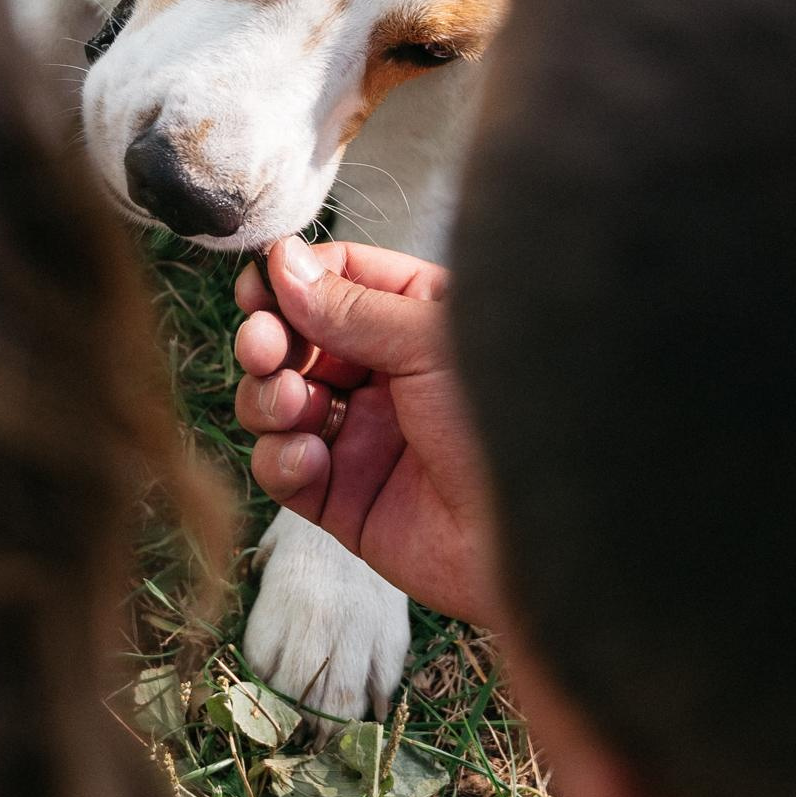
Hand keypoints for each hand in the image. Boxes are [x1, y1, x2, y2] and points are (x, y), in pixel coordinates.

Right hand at [232, 237, 498, 629]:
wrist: (536, 533)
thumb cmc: (505, 423)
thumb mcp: (429, 344)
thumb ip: (351, 306)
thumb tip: (281, 263)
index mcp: (414, 321)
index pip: (336, 281)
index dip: (290, 283)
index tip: (259, 289)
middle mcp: (384, 375)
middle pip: (294, 341)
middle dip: (267, 340)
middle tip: (263, 346)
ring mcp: (361, 436)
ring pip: (276, 402)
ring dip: (267, 398)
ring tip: (292, 403)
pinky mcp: (344, 497)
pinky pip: (283, 468)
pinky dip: (281, 458)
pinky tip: (310, 458)